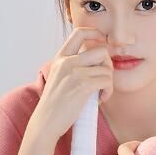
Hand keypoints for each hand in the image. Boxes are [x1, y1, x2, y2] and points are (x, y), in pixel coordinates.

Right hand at [29, 27, 113, 144]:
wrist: (46, 121)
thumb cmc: (55, 104)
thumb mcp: (59, 78)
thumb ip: (73, 67)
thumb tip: (96, 63)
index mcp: (61, 58)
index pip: (79, 33)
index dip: (95, 33)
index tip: (102, 42)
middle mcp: (67, 62)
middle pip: (101, 51)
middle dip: (108, 66)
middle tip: (103, 80)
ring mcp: (75, 73)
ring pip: (107, 68)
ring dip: (109, 82)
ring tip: (101, 93)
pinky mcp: (83, 86)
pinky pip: (107, 81)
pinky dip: (108, 91)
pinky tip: (100, 99)